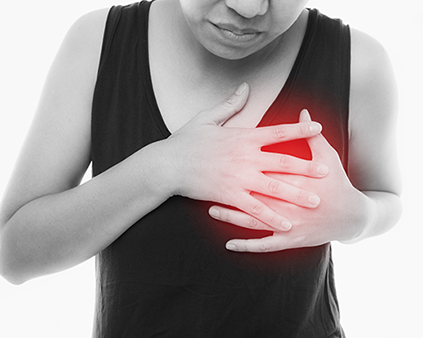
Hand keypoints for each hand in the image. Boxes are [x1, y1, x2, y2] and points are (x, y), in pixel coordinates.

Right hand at [164, 84, 328, 231]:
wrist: (167, 164)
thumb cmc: (186, 140)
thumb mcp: (207, 117)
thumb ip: (230, 103)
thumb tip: (245, 87)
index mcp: (243, 137)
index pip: (278, 132)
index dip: (300, 130)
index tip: (319, 128)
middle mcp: (246, 157)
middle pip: (284, 162)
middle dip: (307, 166)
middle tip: (326, 172)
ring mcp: (239, 178)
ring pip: (275, 188)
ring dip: (297, 194)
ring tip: (315, 201)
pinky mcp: (230, 196)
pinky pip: (255, 209)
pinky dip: (272, 216)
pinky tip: (286, 223)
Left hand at [209, 109, 369, 251]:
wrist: (352, 217)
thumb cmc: (338, 184)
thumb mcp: (327, 157)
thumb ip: (311, 136)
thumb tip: (304, 112)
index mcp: (296, 181)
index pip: (266, 172)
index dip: (244, 165)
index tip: (224, 158)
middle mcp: (289, 203)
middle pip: (254, 196)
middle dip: (231, 190)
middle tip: (209, 185)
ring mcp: (289, 224)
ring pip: (255, 221)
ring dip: (232, 217)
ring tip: (212, 210)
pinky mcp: (290, 241)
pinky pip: (264, 245)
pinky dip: (247, 246)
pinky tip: (230, 244)